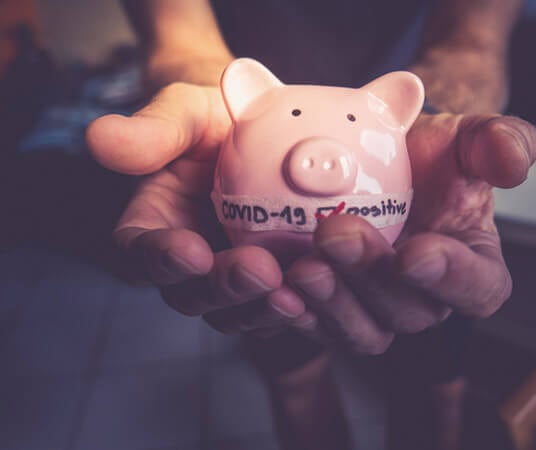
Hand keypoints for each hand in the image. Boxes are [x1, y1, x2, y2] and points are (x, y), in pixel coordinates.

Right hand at [87, 83, 310, 334]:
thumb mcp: (187, 112)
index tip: (191, 250)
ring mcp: (229, 275)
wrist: (261, 129)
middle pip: (192, 294)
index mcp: (153, 225)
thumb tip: (100, 139)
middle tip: (260, 270)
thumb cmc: (215, 119)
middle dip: (224, 287)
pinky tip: (321, 296)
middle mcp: (187, 261)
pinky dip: (295, 308)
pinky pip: (275, 306)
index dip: (161, 259)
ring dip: (261, 309)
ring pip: (235, 312)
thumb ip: (154, 130)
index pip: (141, 252)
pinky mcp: (269, 281)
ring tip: (294, 295)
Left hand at [282, 113, 535, 354]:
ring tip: (301, 268)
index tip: (417, 253)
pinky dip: (294, 311)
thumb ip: (496, 142)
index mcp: (471, 267)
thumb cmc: (429, 157)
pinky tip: (272, 286)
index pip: (478, 288)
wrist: (379, 162)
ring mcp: (376, 308)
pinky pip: (317, 324)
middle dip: (371, 277)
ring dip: (331, 304)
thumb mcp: (464, 139)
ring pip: (362, 330)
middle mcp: (425, 298)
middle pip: (408, 311)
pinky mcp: (334, 309)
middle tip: (334, 233)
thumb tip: (514, 162)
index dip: (451, 278)